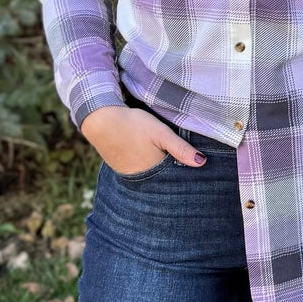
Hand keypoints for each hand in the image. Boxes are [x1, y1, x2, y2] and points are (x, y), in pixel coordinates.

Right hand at [81, 104, 205, 176]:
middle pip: (162, 181)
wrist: (101, 120)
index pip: (174, 180)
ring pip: (151, 177)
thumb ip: (180, 148)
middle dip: (173, 177)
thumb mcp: (161, 133)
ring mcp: (129, 175)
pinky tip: (150, 161)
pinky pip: (139, 173)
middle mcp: (141, 179)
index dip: (184, 176)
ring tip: (168, 166)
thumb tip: (202, 162)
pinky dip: (147, 169)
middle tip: (183, 171)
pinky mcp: (121, 169)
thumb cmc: (134, 125)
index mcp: (154, 172)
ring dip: (159, 173)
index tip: (196, 175)